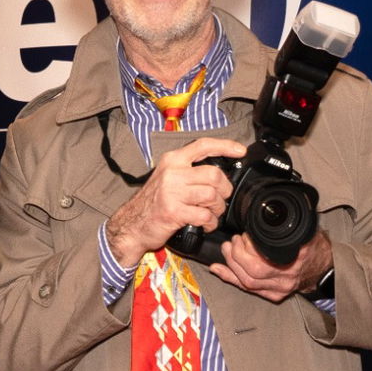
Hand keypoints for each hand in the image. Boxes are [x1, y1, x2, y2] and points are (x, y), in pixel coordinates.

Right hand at [105, 137, 243, 262]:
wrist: (132, 224)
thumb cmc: (153, 202)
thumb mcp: (167, 177)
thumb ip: (189, 171)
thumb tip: (218, 173)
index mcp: (172, 160)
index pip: (203, 145)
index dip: (225, 146)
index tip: (240, 151)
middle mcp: (172, 172)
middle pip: (214, 174)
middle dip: (225, 190)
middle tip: (221, 199)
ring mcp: (172, 192)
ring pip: (212, 195)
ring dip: (218, 208)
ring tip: (212, 214)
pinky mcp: (173, 211)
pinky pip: (204, 215)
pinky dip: (210, 222)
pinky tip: (205, 224)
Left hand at [211, 231, 332, 302]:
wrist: (324, 269)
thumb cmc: (313, 247)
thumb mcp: (305, 229)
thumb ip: (289, 221)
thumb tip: (275, 204)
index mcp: (297, 257)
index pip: (268, 256)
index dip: (251, 247)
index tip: (245, 235)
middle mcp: (288, 276)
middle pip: (254, 271)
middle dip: (237, 254)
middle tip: (233, 241)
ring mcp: (280, 289)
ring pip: (248, 282)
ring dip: (232, 265)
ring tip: (227, 250)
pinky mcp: (274, 295)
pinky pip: (248, 289)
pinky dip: (230, 278)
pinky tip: (218, 269)